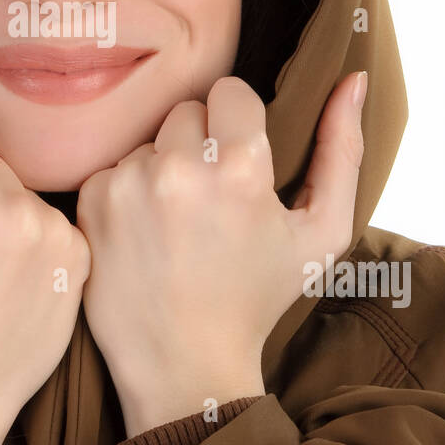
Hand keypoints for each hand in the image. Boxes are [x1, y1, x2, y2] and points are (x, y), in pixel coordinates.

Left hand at [76, 72, 366, 436]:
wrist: (185, 365)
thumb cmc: (258, 297)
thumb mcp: (321, 232)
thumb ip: (343, 150)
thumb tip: (353, 79)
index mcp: (240, 168)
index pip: (230, 91)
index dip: (238, 127)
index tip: (239, 166)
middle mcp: (179, 168)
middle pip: (186, 111)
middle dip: (200, 145)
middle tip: (209, 201)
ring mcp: (128, 184)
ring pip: (147, 140)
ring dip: (161, 168)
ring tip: (176, 223)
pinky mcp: (91, 203)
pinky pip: (111, 168)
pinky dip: (125, 193)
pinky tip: (143, 235)